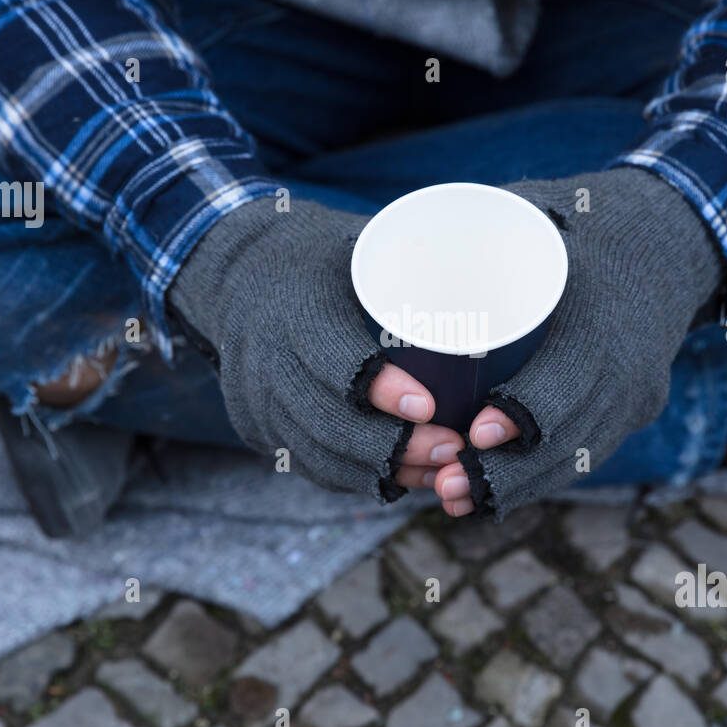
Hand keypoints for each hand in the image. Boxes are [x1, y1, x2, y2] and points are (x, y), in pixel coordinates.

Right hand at [168, 195, 461, 499]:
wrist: (234, 275)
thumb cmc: (315, 257)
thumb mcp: (356, 248)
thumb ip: (410, 271)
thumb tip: (492, 281)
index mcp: (293, 309)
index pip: (335, 362)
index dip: (382, 391)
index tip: (430, 405)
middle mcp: (266, 363)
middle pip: (331, 424)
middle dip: (398, 446)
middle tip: (454, 448)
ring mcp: (257, 403)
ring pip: (323, 457)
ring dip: (386, 472)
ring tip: (442, 470)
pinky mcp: (258, 429)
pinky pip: (311, 466)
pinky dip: (360, 478)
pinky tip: (404, 477)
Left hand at [431, 168, 724, 517]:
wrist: (673, 237)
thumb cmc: (587, 221)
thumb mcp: (537, 214)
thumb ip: (473, 236)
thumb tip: (386, 250)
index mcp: (602, 316)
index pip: (566, 382)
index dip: (520, 416)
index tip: (472, 434)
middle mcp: (629, 365)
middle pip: (568, 441)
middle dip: (505, 474)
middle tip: (443, 486)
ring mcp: (638, 394)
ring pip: (577, 460)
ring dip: (516, 488)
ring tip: (451, 500)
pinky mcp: (637, 409)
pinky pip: (589, 455)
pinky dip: (541, 478)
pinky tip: (493, 497)